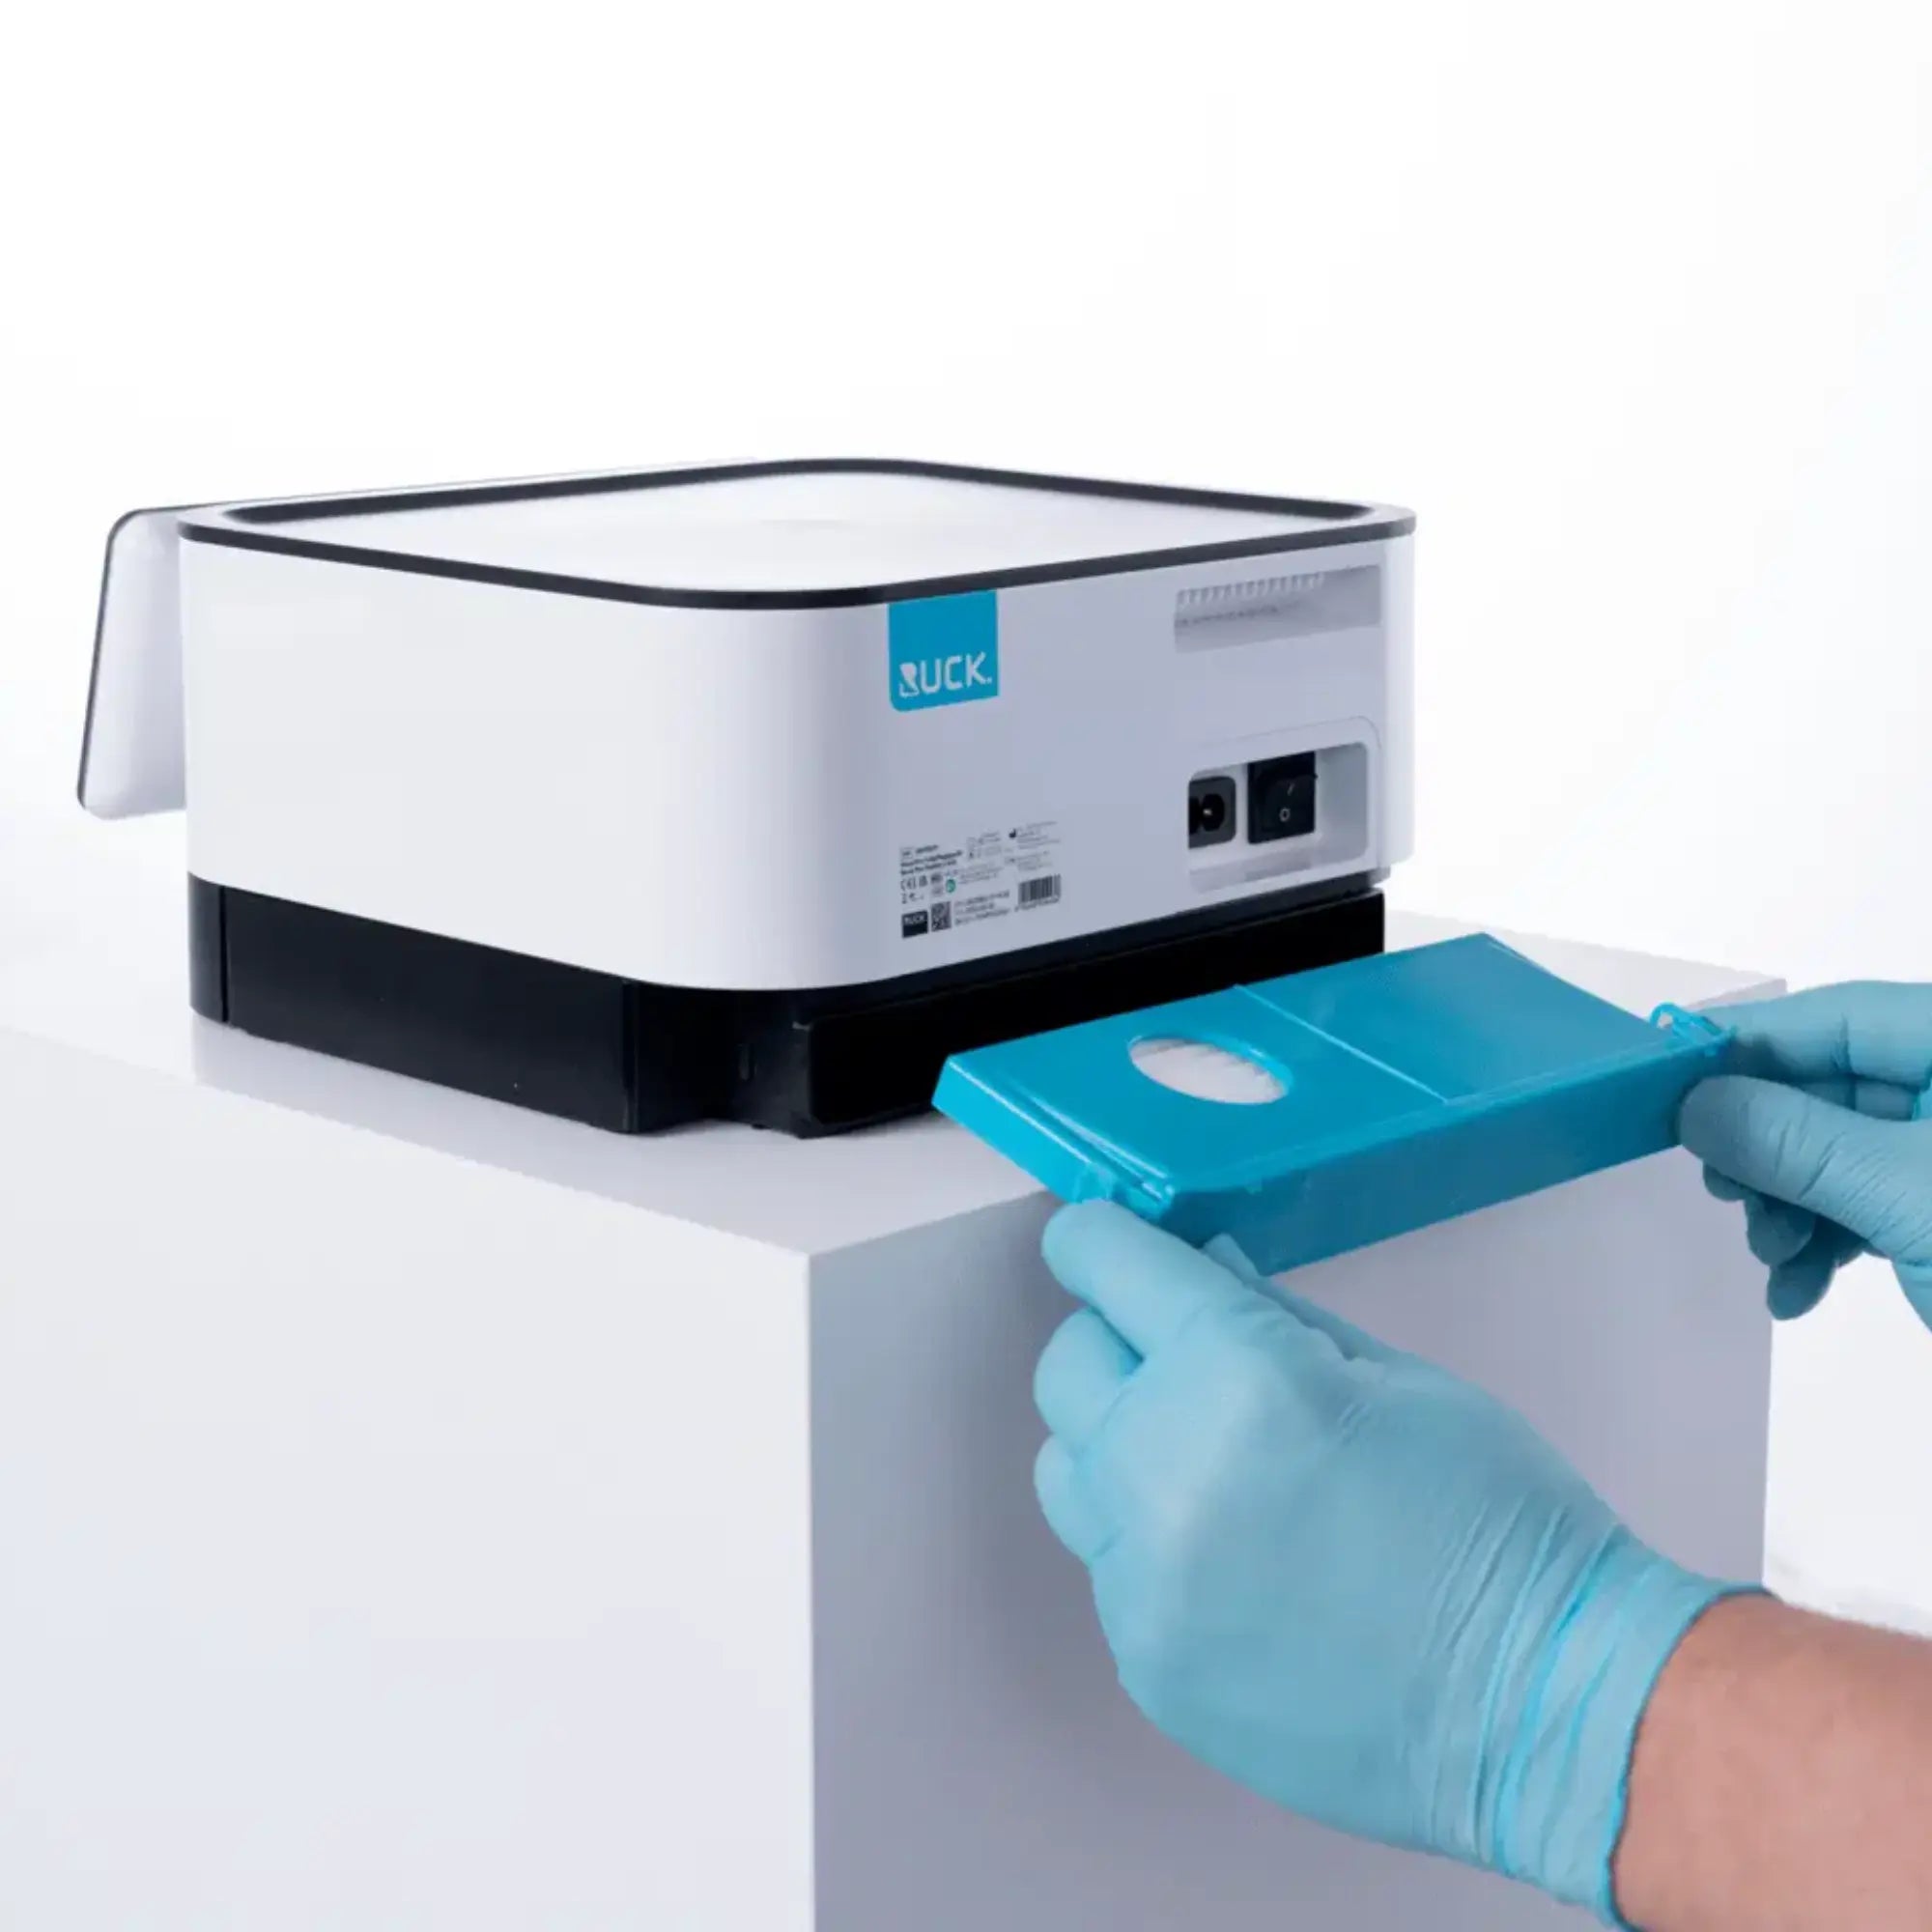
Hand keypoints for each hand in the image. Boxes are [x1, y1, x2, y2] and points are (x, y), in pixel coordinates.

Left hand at [1033, 1202, 1740, 1922]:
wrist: (1547, 1704)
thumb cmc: (1500, 1521)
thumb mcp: (1397, 1376)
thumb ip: (1274, 1315)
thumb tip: (1204, 1268)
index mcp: (1235, 1372)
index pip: (1102, 1262)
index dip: (1100, 1240)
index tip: (1104, 1243)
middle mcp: (1162, 1470)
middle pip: (1066, 1363)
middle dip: (1113, 1338)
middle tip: (1178, 1354)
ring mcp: (1142, 1579)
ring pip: (1068, 1470)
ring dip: (1117, 1444)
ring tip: (1209, 1465)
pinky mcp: (1145, 1662)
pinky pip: (1109, 1569)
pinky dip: (1150, 1545)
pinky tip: (1242, 1562)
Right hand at [1677, 984, 1931, 1324]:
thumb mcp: (1908, 1194)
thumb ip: (1795, 1140)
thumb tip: (1694, 1104)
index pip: (1837, 1018)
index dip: (1747, 1043)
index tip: (1664, 1081)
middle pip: (1827, 1089)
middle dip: (1768, 1152)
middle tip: (1727, 1194)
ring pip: (1837, 1153)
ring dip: (1787, 1208)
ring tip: (1776, 1258)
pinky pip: (1868, 1203)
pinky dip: (1826, 1244)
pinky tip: (1800, 1291)